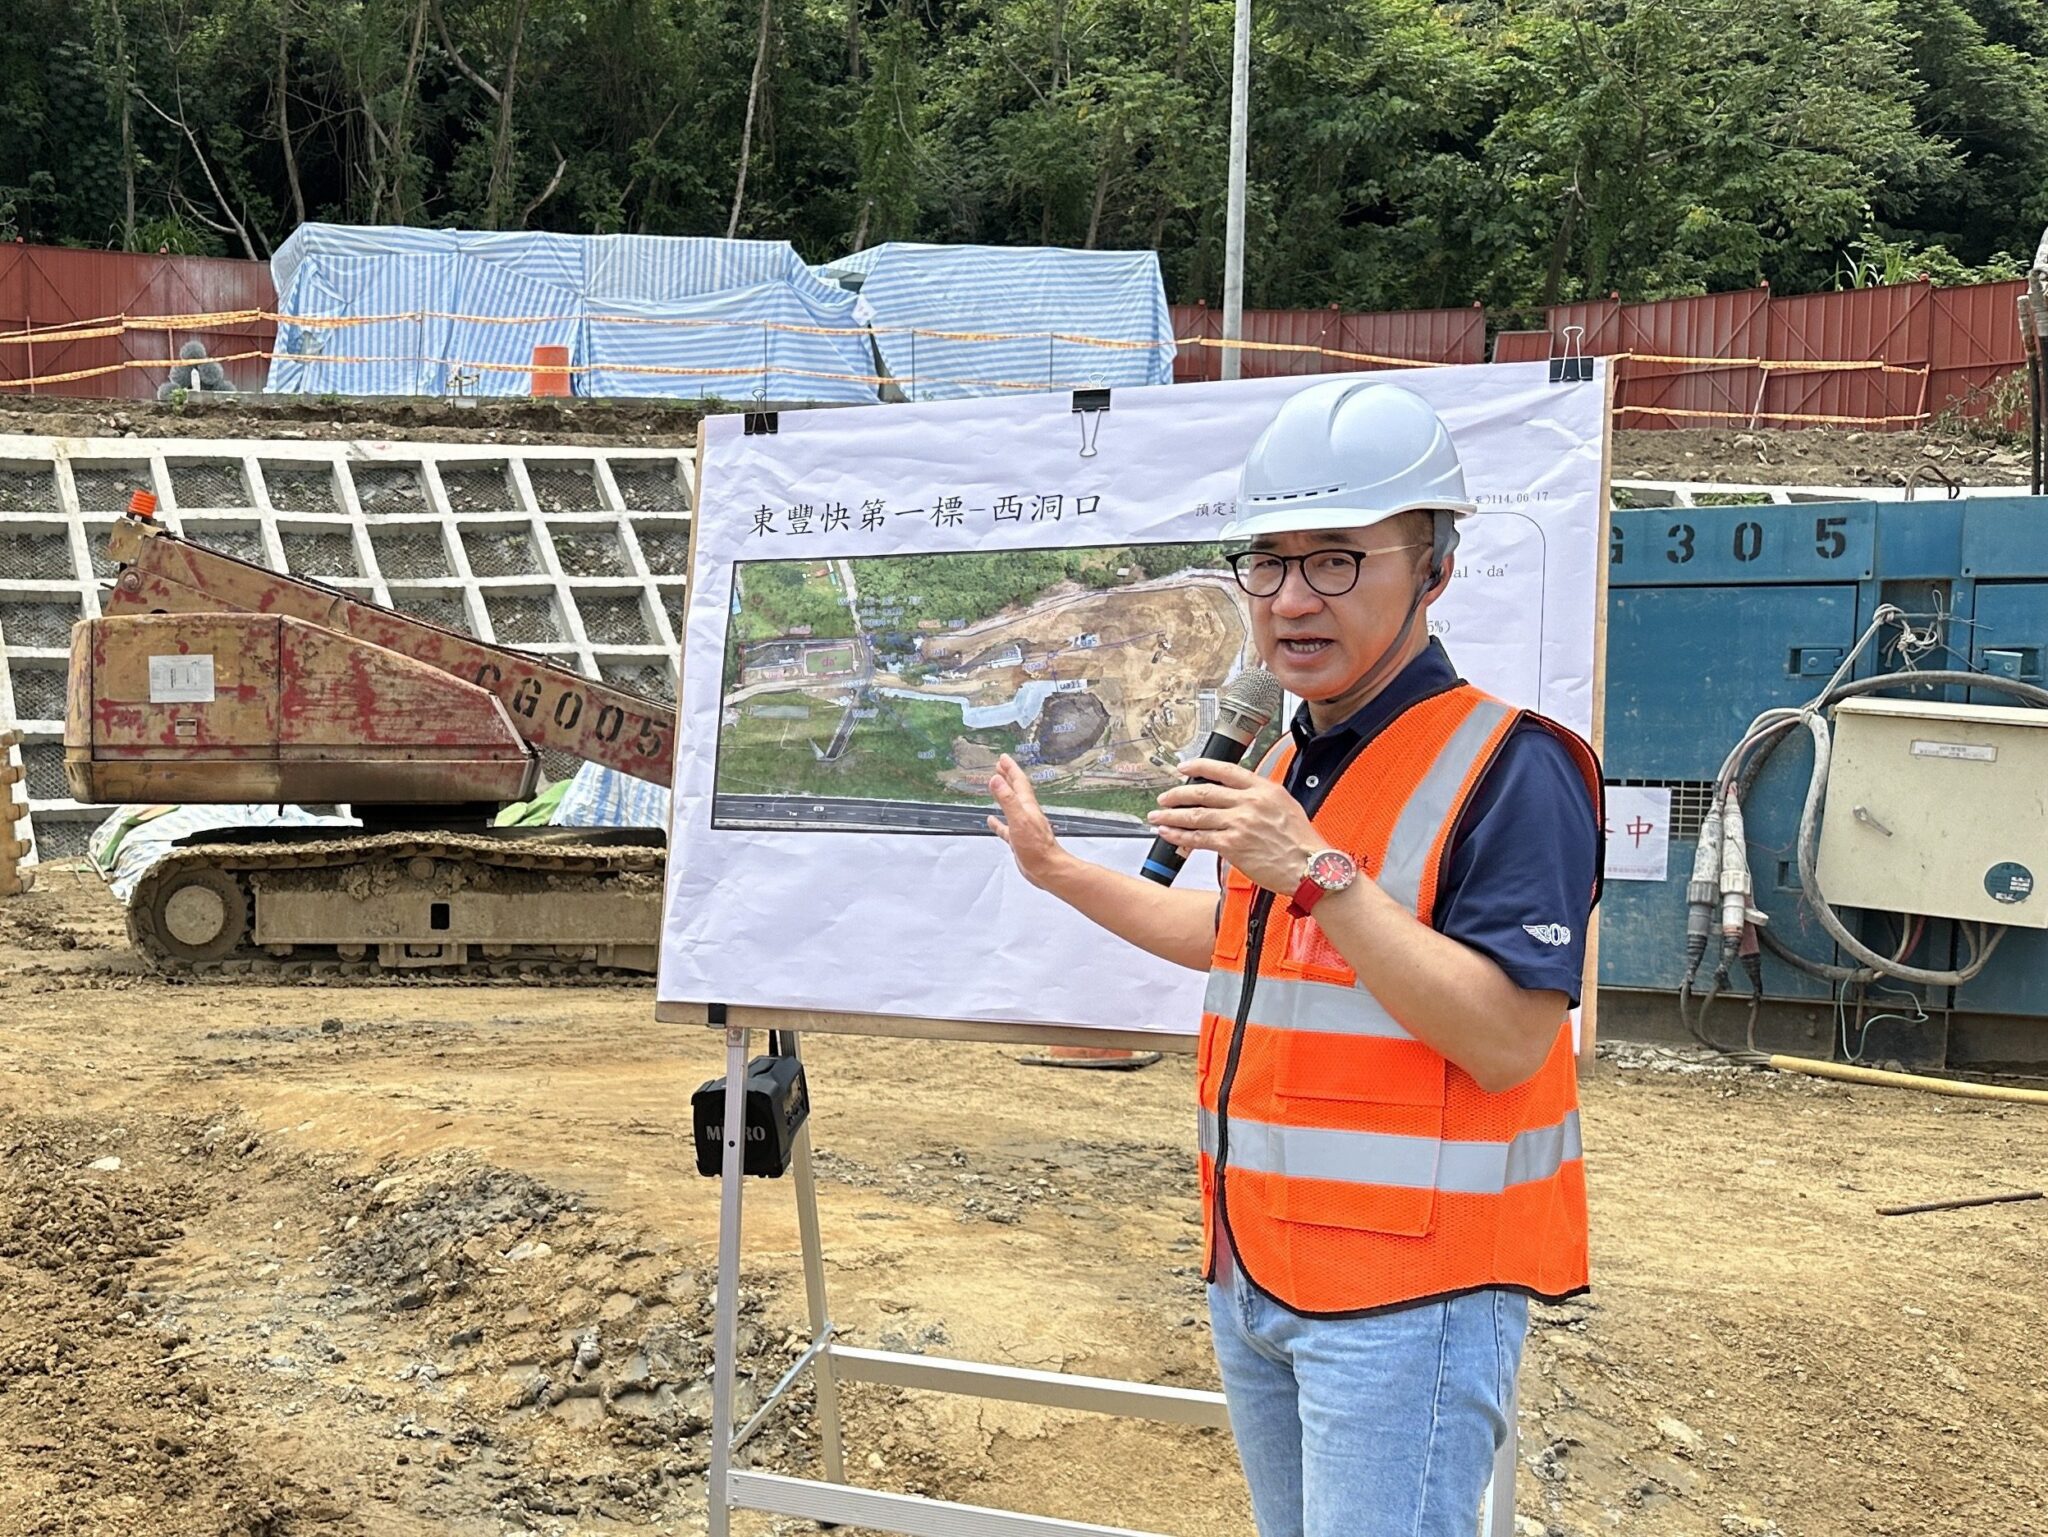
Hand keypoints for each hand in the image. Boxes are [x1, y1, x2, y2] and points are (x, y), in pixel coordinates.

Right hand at [988, 755, 1070, 889]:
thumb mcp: (1019, 819)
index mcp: (1027, 806)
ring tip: (996, 785)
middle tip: (1001, 765)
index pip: (1018, 782)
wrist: (1047, 869)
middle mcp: (1026, 813)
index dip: (1010, 768)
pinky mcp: (1018, 840)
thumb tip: (996, 780)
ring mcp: (1023, 826)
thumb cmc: (1037, 847)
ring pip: (1011, 806)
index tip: (1003, 758)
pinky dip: (998, 822)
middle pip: (1016, 790)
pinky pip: (1006, 827)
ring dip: (1004, 794)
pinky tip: (992, 820)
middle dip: (1008, 776)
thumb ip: (1007, 799)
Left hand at [1148, 759, 1324, 894]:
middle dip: (1178, 794)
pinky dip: (1179, 836)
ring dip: (1172, 816)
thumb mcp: (1285, 806)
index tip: (1184, 767)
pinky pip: (1198, 839)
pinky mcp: (1233, 846)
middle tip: (1164, 797)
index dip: (1200, 766)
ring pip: (1196, 815)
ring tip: (1157, 816)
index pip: (1225, 770)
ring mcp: (1239, 824)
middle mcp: (1249, 802)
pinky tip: (1168, 834)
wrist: (1311, 869)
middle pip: (1204, 792)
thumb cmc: (1302, 843)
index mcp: (1264, 789)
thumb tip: (1238, 794)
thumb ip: (1260, 797)